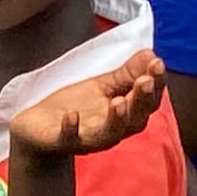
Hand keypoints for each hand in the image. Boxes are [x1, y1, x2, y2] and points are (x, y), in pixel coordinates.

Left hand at [8, 50, 165, 158]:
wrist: (39, 129)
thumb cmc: (77, 106)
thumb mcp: (103, 86)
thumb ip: (128, 73)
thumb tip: (153, 53)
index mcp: (126, 115)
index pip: (148, 101)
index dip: (156, 83)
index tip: (157, 63)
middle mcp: (113, 130)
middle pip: (135, 119)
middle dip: (142, 99)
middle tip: (146, 80)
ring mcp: (88, 138)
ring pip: (109, 134)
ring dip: (116, 119)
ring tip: (119, 101)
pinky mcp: (62, 142)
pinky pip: (69, 139)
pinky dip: (71, 128)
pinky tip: (71, 115)